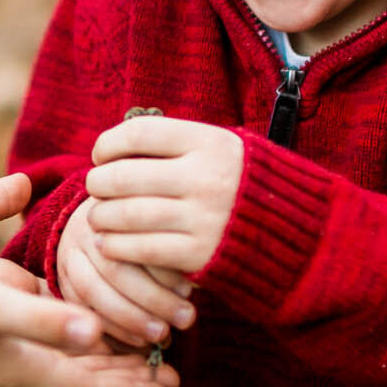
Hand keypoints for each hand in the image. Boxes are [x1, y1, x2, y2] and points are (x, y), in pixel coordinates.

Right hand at [0, 254, 178, 386]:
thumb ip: (42, 319)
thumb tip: (94, 331)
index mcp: (17, 368)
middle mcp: (15, 356)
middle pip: (84, 373)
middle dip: (129, 375)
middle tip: (174, 374)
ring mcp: (4, 333)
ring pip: (70, 348)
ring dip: (109, 349)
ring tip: (146, 346)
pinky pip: (50, 317)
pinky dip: (80, 317)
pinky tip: (95, 306)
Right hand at [56, 198, 193, 349]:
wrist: (96, 219)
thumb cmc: (143, 225)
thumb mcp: (159, 223)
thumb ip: (170, 248)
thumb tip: (189, 289)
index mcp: (113, 205)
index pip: (136, 241)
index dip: (164, 270)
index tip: (189, 290)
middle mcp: (86, 228)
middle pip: (115, 269)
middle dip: (153, 300)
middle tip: (185, 320)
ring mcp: (69, 252)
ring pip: (92, 291)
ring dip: (130, 319)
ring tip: (161, 336)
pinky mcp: (60, 276)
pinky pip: (80, 307)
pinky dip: (109, 328)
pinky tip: (136, 342)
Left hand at [86, 117, 243, 275]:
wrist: (291, 231)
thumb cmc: (240, 184)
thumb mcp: (220, 148)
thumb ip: (175, 144)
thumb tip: (113, 147)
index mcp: (209, 142)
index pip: (139, 133)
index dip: (108, 143)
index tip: (100, 155)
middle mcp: (205, 177)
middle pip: (124, 176)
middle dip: (97, 183)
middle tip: (95, 189)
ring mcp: (203, 217)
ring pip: (127, 215)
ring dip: (100, 217)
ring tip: (98, 218)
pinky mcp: (200, 253)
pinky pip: (142, 248)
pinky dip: (116, 247)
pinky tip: (108, 244)